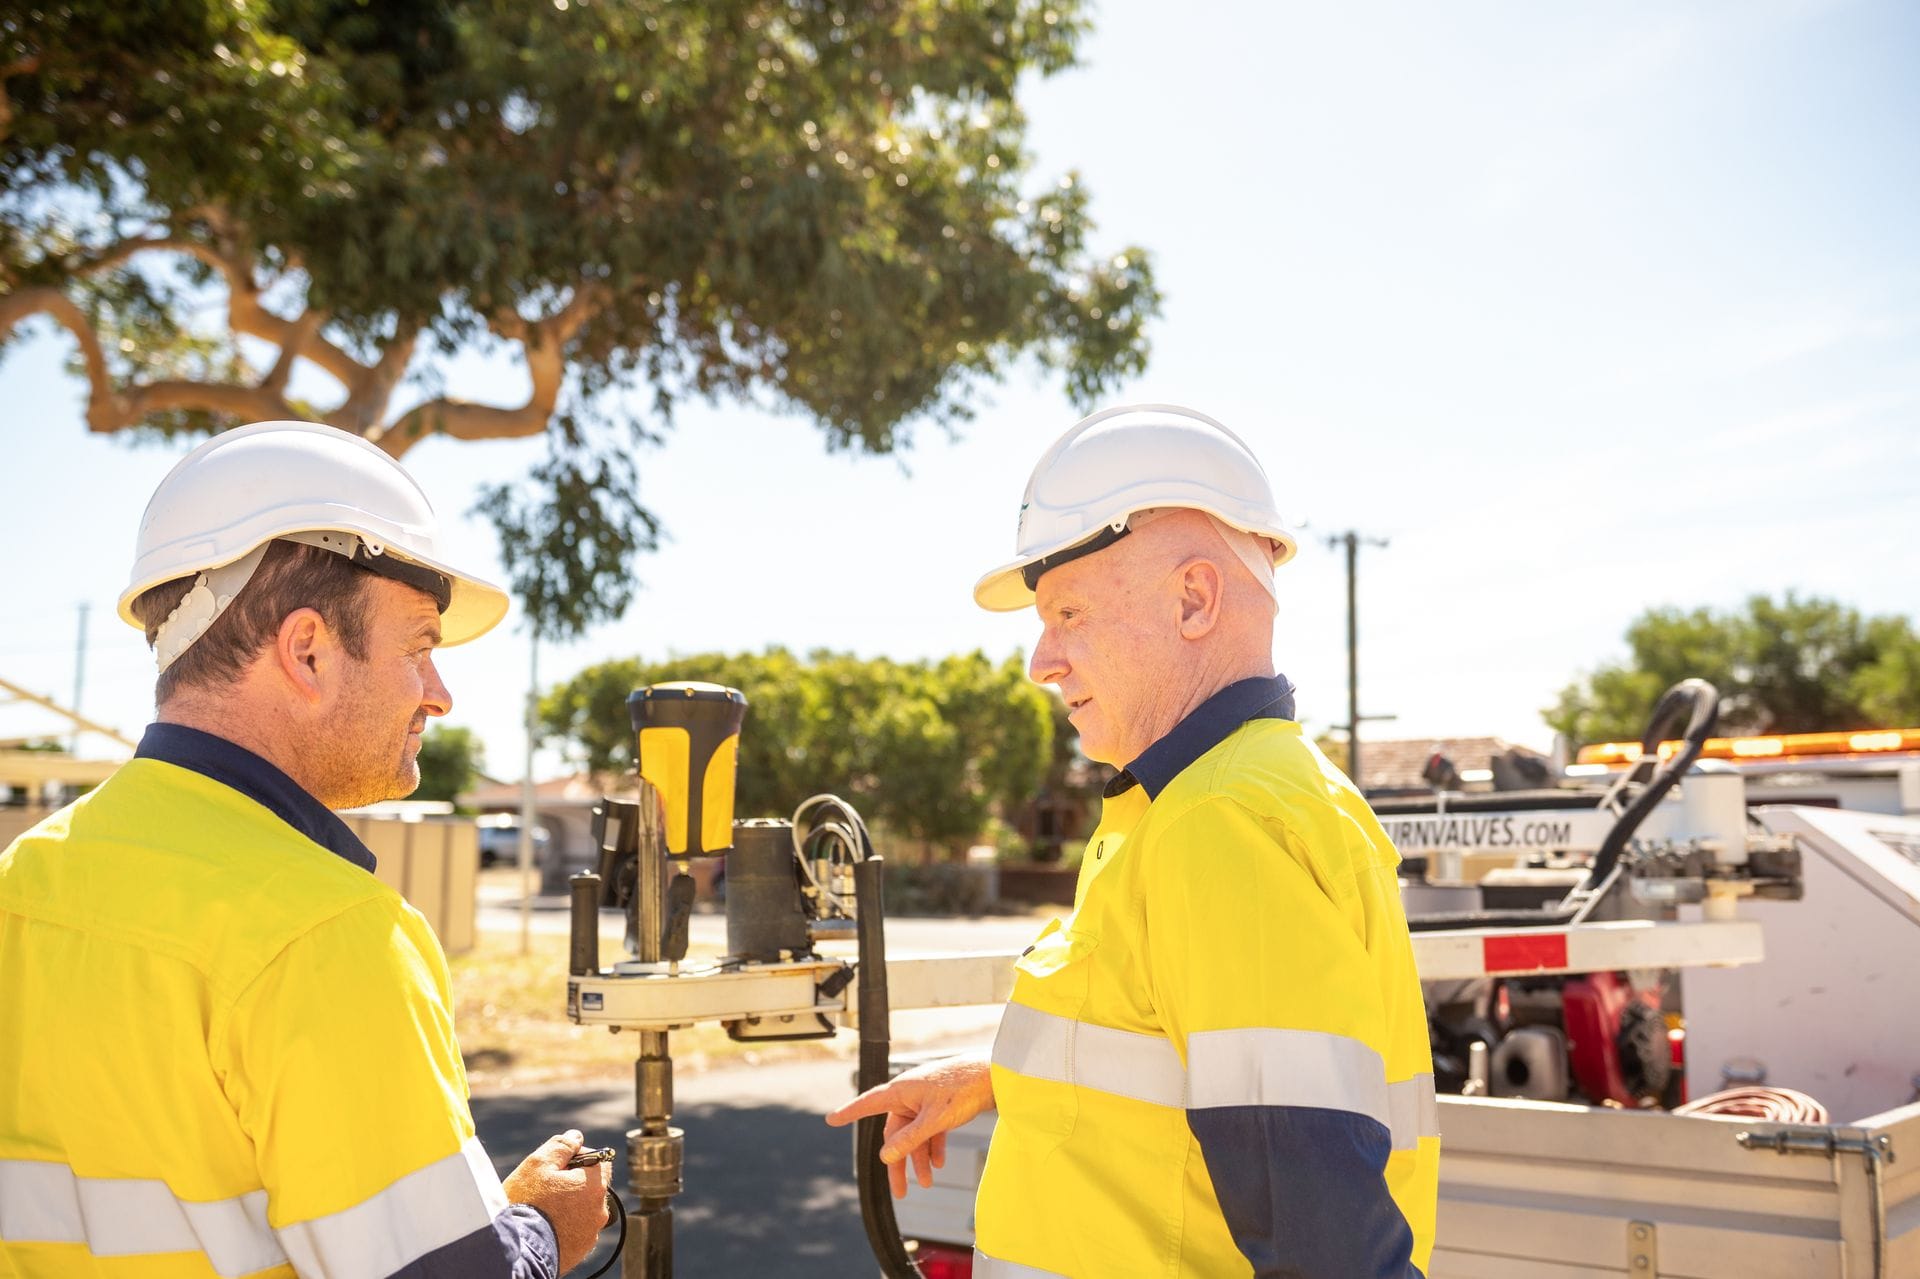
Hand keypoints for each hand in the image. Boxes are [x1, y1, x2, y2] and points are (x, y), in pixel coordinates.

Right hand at [503, 1129, 611, 1273]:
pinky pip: (575, 1231)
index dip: (578, 1157)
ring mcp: (590, 1234)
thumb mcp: (539, 1164)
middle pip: (590, 1186)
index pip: (599, 1160)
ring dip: (568, 1206)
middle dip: (572, 1183)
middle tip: (545, 1189)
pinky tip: (545, 1226)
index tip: (557, 1165)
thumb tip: (575, 1137)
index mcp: (595, 1185)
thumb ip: (561, 1147)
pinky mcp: (579, 1251)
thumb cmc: (526, 1204)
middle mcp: (599, 1211)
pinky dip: (564, 1226)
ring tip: (542, 1210)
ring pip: (582, 1210)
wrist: (516, 1251)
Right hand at [824, 1056, 993, 1198]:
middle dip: (899, 1163)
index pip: (869, 1103)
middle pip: (896, 1134)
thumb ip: (910, 1139)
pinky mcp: (940, 1106)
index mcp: (902, 1091)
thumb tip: (885, 1156)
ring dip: (919, 1159)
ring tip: (927, 1183)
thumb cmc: (963, 1088)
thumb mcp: (934, 1119)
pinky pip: (929, 1131)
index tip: (831, 1119)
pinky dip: (933, 1147)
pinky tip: (938, 1163)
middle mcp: (910, 1095)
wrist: (994, 1075)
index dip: (849, 1112)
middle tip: (900, 1192)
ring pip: (914, 1135)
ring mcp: (925, 1101)